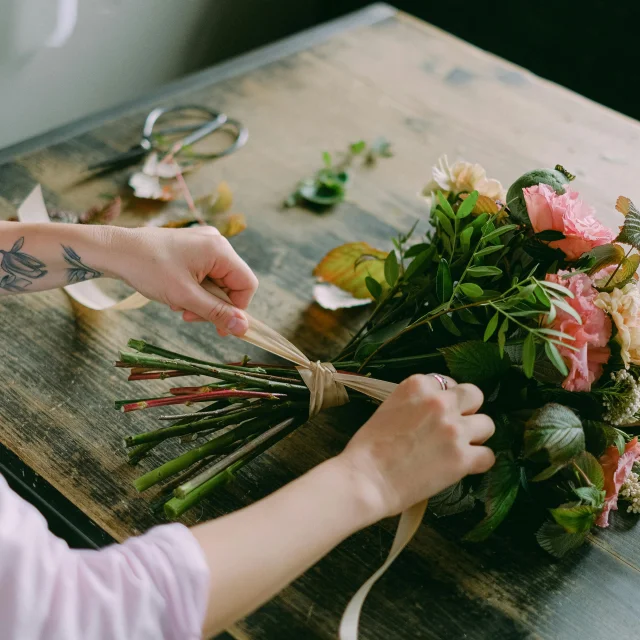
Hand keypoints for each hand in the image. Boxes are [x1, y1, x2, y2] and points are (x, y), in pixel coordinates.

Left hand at [109, 226, 257, 335]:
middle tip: (189, 316)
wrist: (115, 250)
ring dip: (201, 299)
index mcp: (220, 250)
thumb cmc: (148, 268)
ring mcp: (204, 243)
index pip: (246, 284)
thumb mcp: (185, 296)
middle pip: (231, 284)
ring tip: (178, 304)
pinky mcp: (192, 247)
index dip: (236, 308)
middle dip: (213, 305)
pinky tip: (175, 293)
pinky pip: (205, 274)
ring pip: (217, 282)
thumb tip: (244, 328)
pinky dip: (194, 289)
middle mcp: (216, 242)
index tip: (219, 326)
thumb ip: (217, 313)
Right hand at [337, 374, 494, 521]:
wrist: (366, 479)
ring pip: (487, 424)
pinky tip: (464, 467)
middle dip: (467, 411)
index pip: (446, 382)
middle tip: (455, 427)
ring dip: (476, 436)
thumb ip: (414, 404)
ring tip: (459, 449)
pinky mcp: (462, 458)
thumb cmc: (368, 448)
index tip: (437, 413)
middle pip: (473, 395)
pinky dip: (478, 462)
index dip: (445, 399)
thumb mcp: (389, 408)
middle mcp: (439, 402)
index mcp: (417, 386)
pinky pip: (488, 455)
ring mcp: (453, 429)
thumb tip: (431, 413)